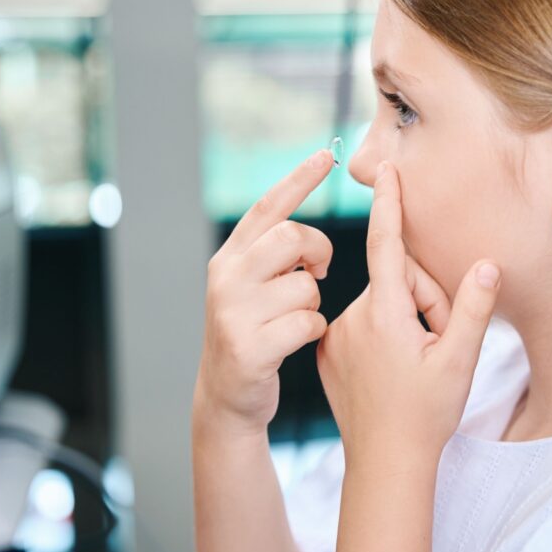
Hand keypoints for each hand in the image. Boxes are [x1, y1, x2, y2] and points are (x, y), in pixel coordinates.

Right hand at [194, 149, 333, 436]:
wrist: (227, 396)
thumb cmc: (255, 333)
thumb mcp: (251, 288)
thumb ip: (271, 258)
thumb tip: (308, 236)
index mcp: (229, 257)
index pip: (268, 207)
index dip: (299, 179)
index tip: (326, 155)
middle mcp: (225, 277)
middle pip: (293, 236)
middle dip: (320, 251)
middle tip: (321, 270)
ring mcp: (233, 312)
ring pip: (306, 285)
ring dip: (314, 304)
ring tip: (296, 318)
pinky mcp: (249, 347)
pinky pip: (308, 323)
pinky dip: (314, 332)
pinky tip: (297, 342)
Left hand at [316, 160, 501, 465]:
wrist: (384, 463)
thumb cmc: (426, 414)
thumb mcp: (460, 360)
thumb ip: (474, 308)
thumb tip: (486, 264)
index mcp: (385, 313)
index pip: (386, 245)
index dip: (389, 205)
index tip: (385, 170)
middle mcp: (352, 318)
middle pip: (397, 281)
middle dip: (424, 300)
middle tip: (439, 342)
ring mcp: (336, 336)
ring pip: (381, 304)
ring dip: (405, 320)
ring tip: (417, 362)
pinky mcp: (326, 352)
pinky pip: (362, 325)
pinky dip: (382, 335)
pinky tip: (392, 370)